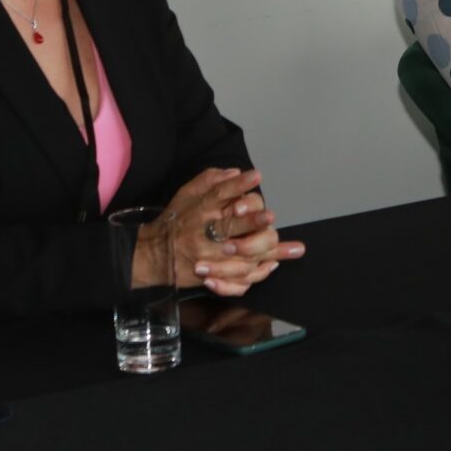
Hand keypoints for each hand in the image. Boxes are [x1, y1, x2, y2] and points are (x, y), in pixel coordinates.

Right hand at [132, 168, 306, 295]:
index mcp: (200, 210)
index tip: (256, 176)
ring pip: (242, 256)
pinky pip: (239, 277)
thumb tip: (234, 172)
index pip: (219, 193)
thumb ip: (209, 181)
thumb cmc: (175, 222)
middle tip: (269, 216)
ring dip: (267, 250)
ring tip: (294, 249)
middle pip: (231, 226)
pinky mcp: (214, 275)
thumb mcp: (186, 195)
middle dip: (252, 221)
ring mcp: (211, 257)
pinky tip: (274, 264)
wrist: (156, 256)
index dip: (238, 185)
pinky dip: (258, 272)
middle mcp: (205, 234)